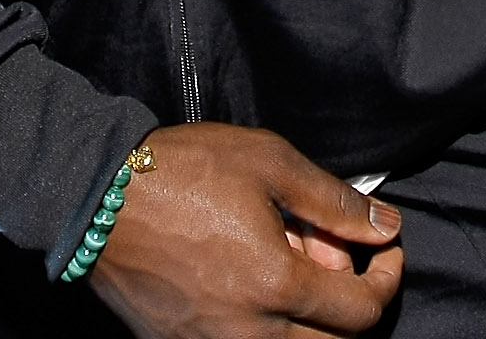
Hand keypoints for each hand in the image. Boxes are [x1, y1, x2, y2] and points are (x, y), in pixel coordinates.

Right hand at [88, 124, 401, 337]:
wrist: (98, 197)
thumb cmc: (183, 172)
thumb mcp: (270, 164)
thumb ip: (335, 203)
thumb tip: (386, 227)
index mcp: (275, 285)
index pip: (361, 312)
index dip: (387, 279)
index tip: (386, 249)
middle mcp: (247, 331)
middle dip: (349, 301)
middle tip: (330, 249)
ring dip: (306, 316)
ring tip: (287, 261)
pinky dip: (266, 322)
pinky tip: (252, 277)